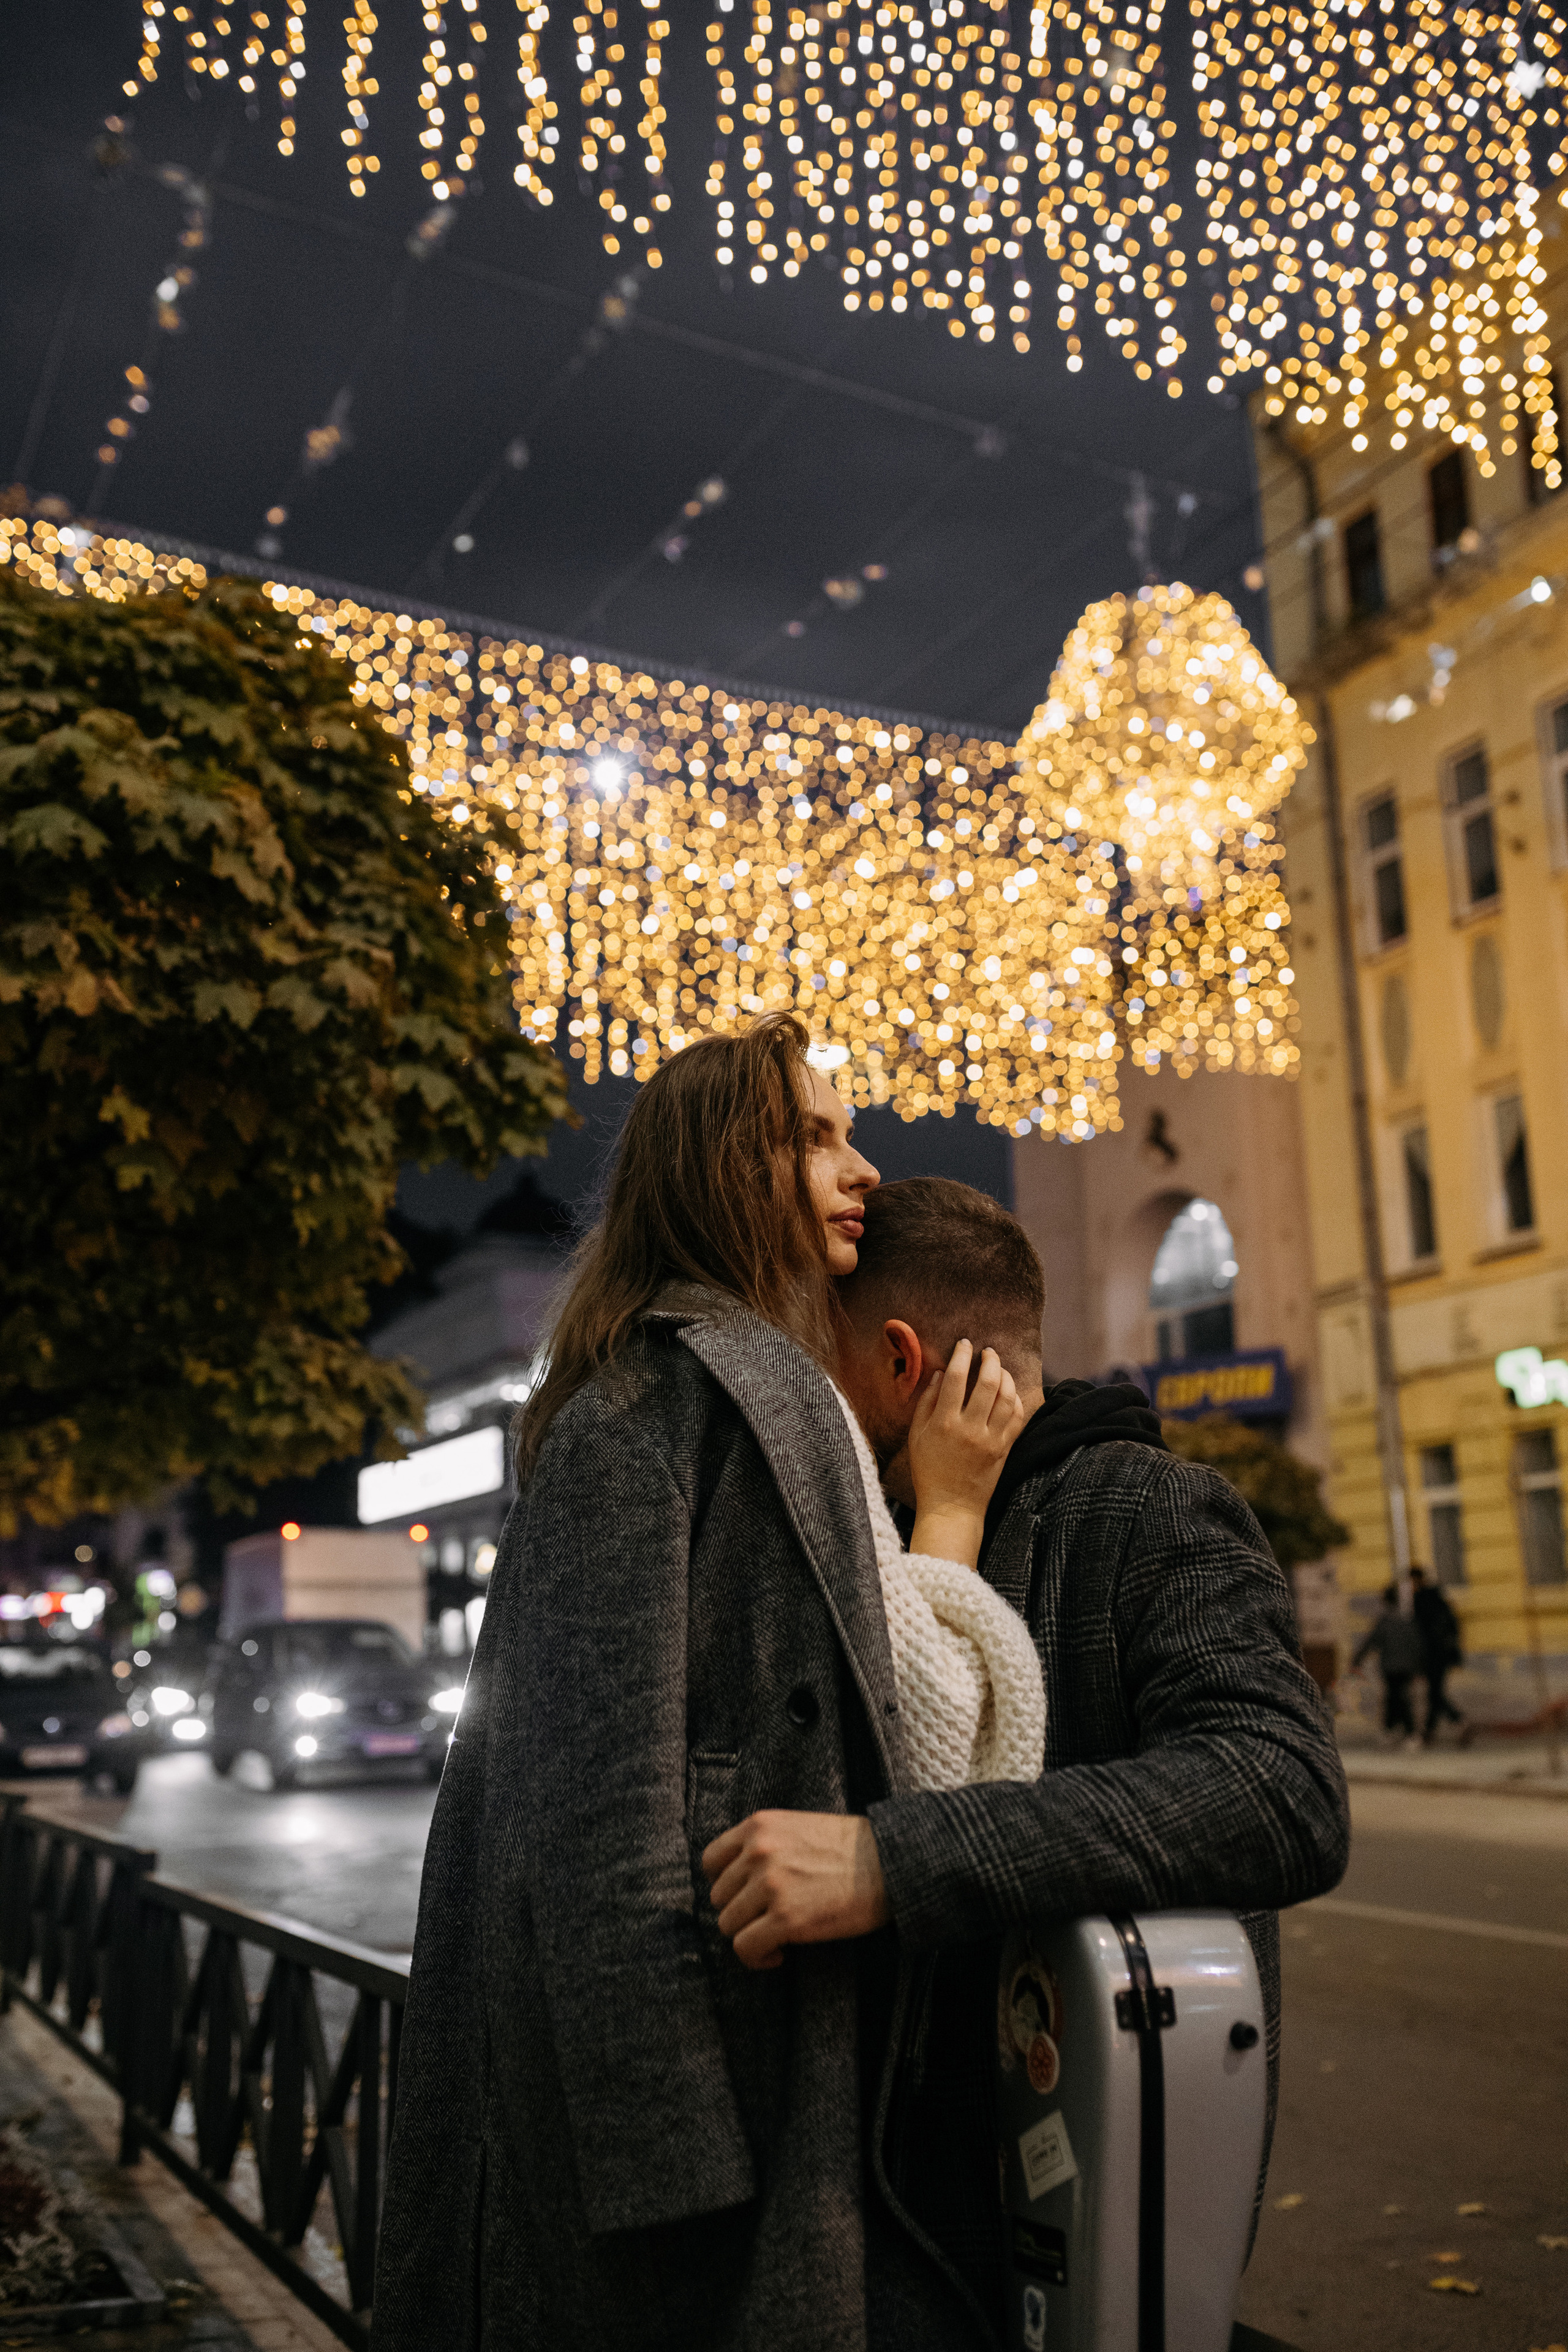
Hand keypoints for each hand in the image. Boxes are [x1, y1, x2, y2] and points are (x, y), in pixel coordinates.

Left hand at [700, 1811, 887, 1971]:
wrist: (890, 1862)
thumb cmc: (851, 1848)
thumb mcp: (797, 1828)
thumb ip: (765, 1845)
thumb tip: (739, 1880)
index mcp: (759, 1826)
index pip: (711, 1861)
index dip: (725, 1884)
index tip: (746, 1896)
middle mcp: (758, 1851)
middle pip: (719, 1897)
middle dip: (742, 1913)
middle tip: (768, 1919)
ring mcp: (770, 1884)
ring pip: (728, 1924)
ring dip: (750, 1935)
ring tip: (775, 1937)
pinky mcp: (786, 1917)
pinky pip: (745, 1947)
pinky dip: (757, 1957)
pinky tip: (779, 1954)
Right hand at [907, 1338, 1026, 1567]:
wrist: (952, 1506)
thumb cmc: (929, 1470)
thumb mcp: (917, 1435)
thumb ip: (926, 1402)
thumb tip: (938, 1373)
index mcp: (944, 1423)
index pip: (955, 1378)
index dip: (961, 1355)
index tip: (964, 1344)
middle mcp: (970, 1429)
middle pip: (987, 1382)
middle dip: (989, 1360)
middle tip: (987, 1351)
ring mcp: (991, 1439)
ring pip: (1007, 1397)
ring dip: (1005, 1376)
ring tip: (999, 1369)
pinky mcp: (1005, 1449)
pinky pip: (1018, 1417)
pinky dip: (1016, 1399)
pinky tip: (1009, 1392)